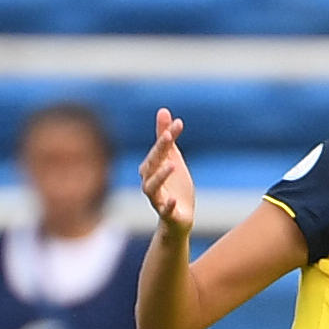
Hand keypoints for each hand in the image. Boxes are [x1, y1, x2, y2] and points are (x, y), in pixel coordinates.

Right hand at [140, 108, 194, 234]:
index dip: (166, 136)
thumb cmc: (174, 186)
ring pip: (151, 187)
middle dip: (159, 150)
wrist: (178, 218)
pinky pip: (164, 210)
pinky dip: (167, 205)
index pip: (158, 150)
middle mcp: (150, 182)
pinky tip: (173, 199)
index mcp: (151, 168)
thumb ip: (166, 136)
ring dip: (160, 176)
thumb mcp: (173, 159)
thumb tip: (163, 110)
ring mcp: (157, 199)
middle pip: (152, 164)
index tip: (178, 124)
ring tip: (172, 165)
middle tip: (170, 136)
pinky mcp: (166, 214)